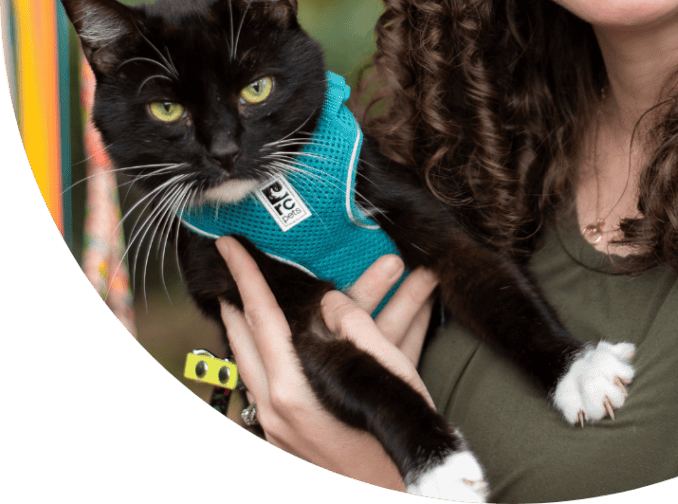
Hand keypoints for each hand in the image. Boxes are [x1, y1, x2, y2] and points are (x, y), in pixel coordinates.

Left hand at [215, 237, 438, 486]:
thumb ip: (353, 326)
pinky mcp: (288, 443)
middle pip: (246, 339)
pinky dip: (269, 359)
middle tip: (232, 269)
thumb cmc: (397, 436)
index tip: (230, 245)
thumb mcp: (385, 369)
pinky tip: (280, 348)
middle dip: (240, 300)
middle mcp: (276, 407)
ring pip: (253, 365)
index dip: (247, 274)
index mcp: (292, 387)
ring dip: (251, 329)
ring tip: (245, 301)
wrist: (401, 497)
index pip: (261, 314)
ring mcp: (279, 428)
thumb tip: (330, 300)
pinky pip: (268, 388)